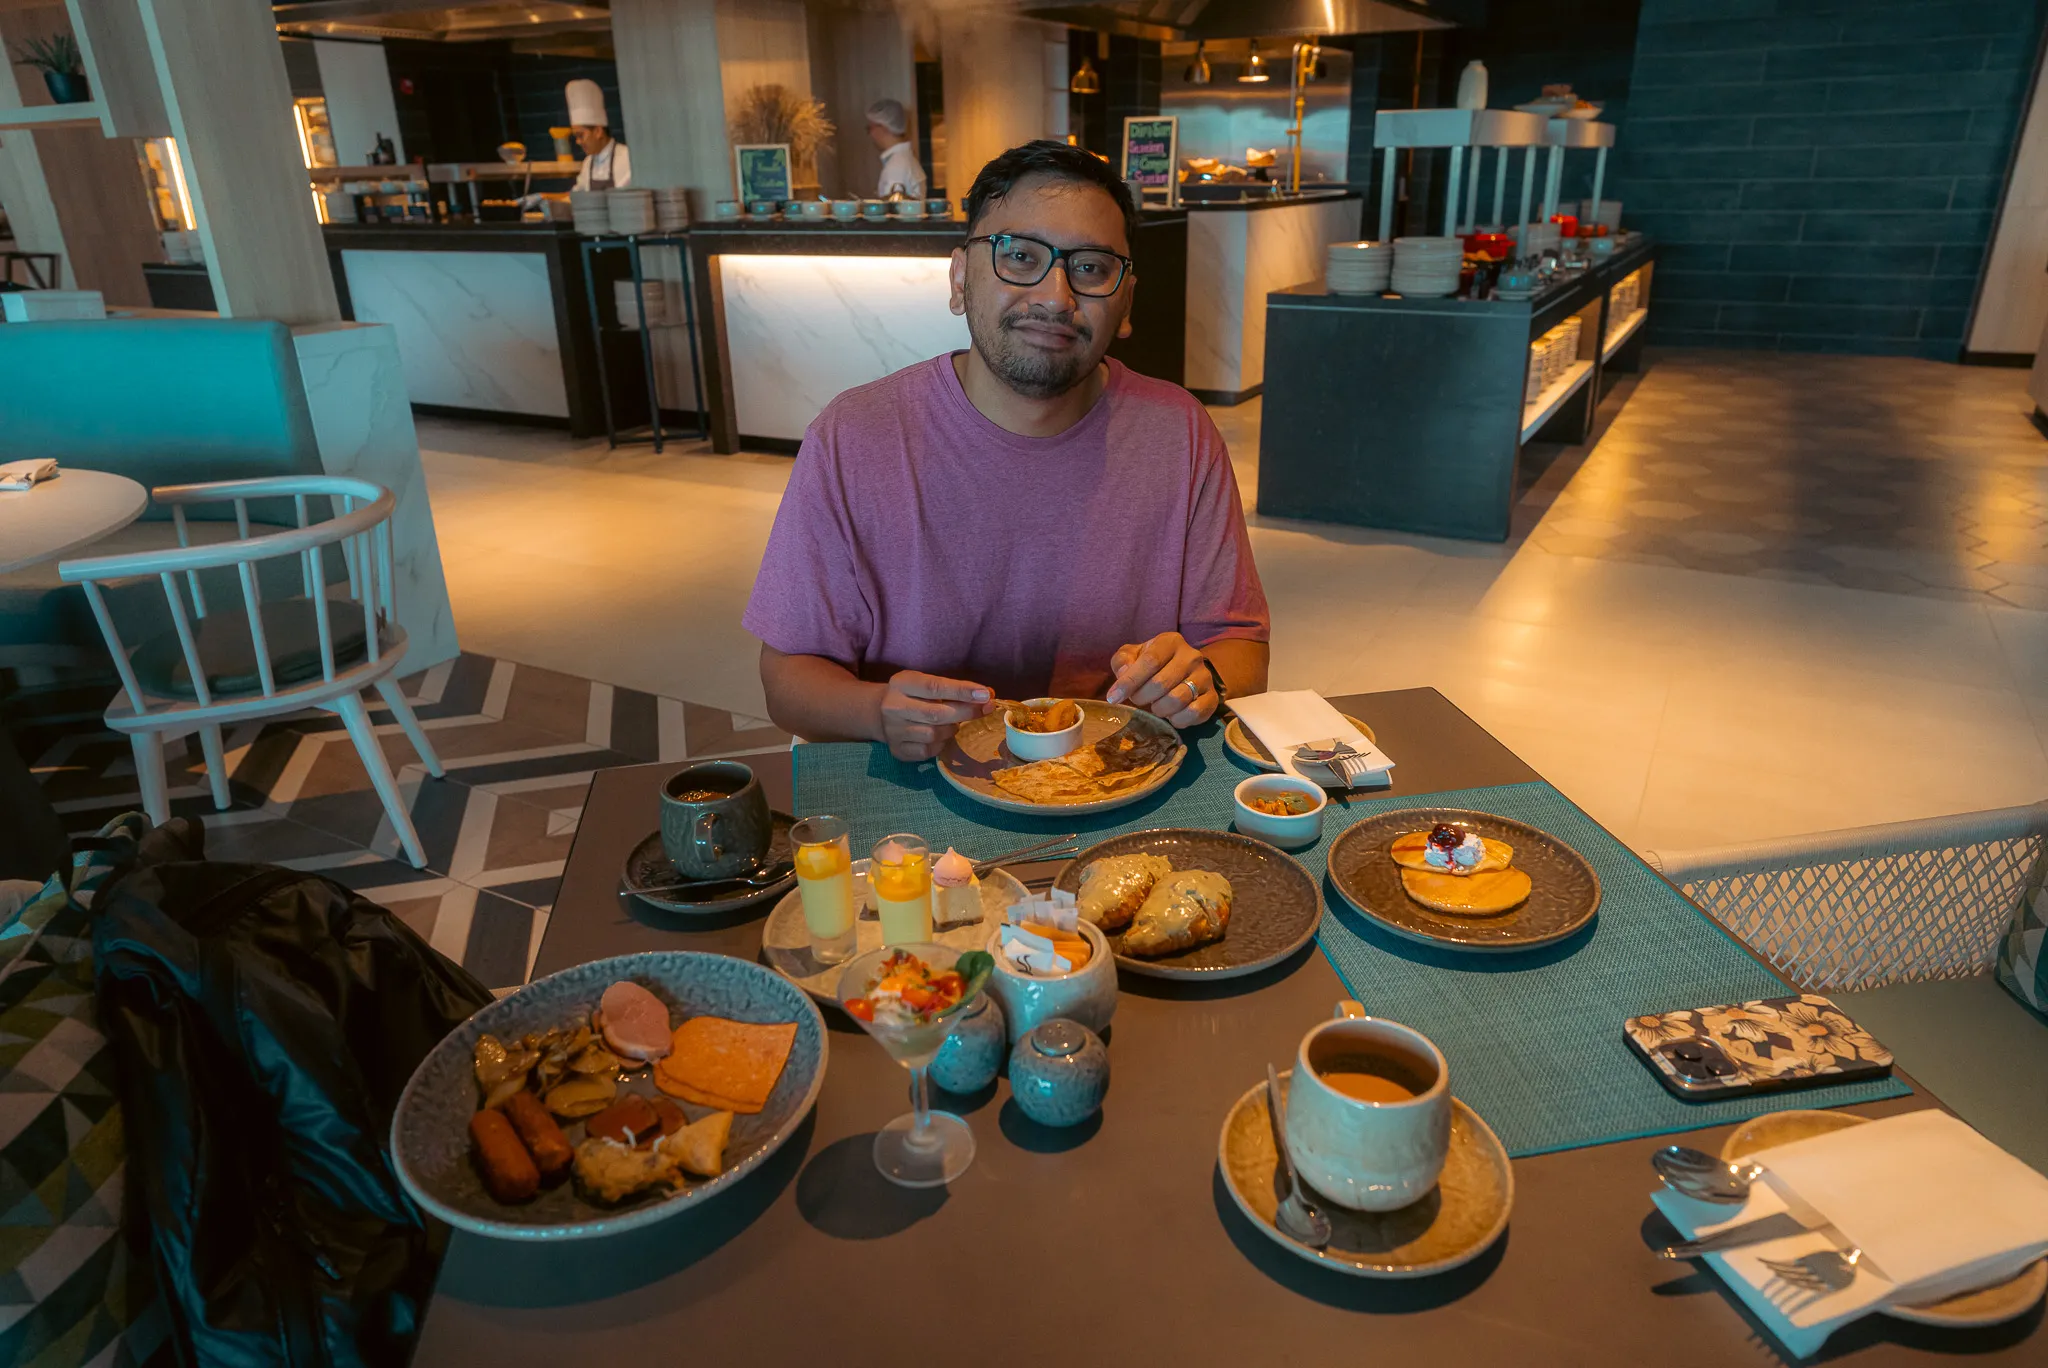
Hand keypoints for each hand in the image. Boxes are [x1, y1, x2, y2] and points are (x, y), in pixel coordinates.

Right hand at [876, 670, 991, 761]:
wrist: (880, 713)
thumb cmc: (913, 695)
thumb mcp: (927, 683)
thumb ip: (953, 688)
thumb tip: (986, 695)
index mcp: (901, 683)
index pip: (934, 687)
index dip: (962, 691)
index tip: (986, 694)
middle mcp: (893, 707)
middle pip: (936, 714)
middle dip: (966, 712)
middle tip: (986, 709)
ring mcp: (893, 731)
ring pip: (933, 734)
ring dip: (951, 729)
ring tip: (954, 723)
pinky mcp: (898, 750)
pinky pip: (928, 751)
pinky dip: (940, 744)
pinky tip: (941, 736)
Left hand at [1105, 633, 1216, 728]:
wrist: (1186, 671)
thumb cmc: (1153, 663)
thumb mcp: (1134, 655)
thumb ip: (1122, 660)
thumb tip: (1123, 673)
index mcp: (1171, 641)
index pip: (1150, 661)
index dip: (1130, 681)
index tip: (1114, 697)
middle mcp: (1192, 656)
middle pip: (1161, 683)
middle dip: (1142, 697)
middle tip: (1137, 700)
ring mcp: (1204, 676)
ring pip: (1177, 700)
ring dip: (1159, 709)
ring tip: (1155, 706)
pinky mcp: (1212, 697)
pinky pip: (1194, 713)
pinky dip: (1177, 719)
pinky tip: (1171, 715)